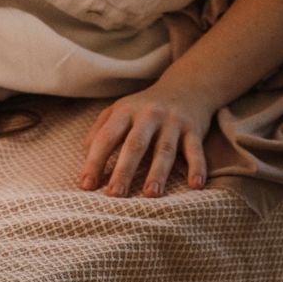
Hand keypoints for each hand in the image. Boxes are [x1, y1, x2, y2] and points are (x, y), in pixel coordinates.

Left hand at [79, 81, 215, 196]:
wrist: (186, 86)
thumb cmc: (145, 107)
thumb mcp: (119, 111)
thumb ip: (100, 131)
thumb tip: (85, 160)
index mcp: (125, 111)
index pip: (107, 137)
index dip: (95, 161)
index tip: (86, 186)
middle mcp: (149, 115)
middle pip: (135, 144)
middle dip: (124, 170)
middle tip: (115, 195)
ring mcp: (173, 122)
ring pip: (165, 150)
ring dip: (158, 173)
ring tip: (151, 194)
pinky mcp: (194, 129)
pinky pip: (195, 150)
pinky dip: (197, 168)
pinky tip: (195, 186)